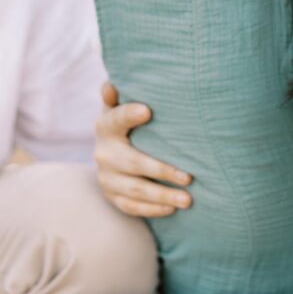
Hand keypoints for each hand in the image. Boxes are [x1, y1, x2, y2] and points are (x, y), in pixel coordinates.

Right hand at [95, 82, 191, 217]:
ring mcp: (106, 177)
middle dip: (162, 171)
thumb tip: (110, 85)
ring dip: (163, 195)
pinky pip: (132, 206)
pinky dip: (153, 209)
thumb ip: (119, 96)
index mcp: (107, 126)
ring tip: (188, 199)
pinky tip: (172, 209)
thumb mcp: (122, 106)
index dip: (129, 115)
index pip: (117, 119)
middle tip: (189, 178)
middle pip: (133, 163)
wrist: (112, 151)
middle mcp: (103, 153)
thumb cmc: (128, 124)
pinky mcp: (112, 196)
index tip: (147, 111)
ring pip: (135, 189)